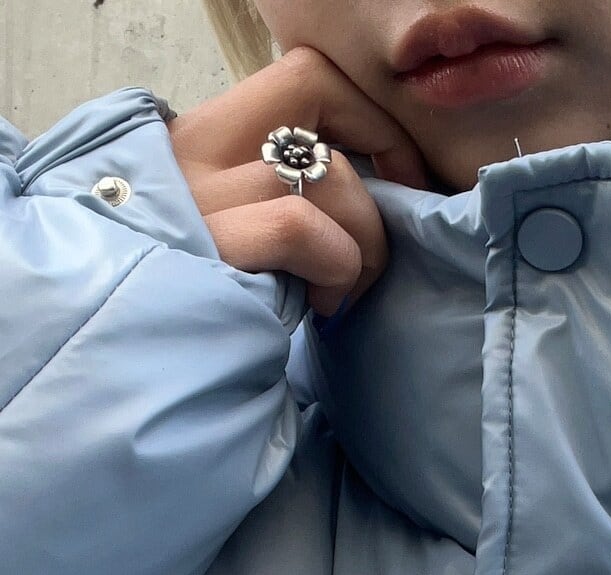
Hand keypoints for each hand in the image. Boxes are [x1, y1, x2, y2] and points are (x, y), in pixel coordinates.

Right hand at [164, 44, 430, 318]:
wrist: (138, 383)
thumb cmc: (204, 325)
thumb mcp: (234, 243)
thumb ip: (276, 201)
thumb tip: (361, 195)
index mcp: (195, 143)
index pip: (303, 79)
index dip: (367, 121)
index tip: (398, 178)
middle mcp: (185, 152)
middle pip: (318, 101)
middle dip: (373, 179)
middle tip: (367, 260)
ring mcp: (192, 194)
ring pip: (323, 172)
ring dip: (359, 243)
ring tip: (338, 296)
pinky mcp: (206, 246)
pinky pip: (300, 225)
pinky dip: (334, 267)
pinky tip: (320, 308)